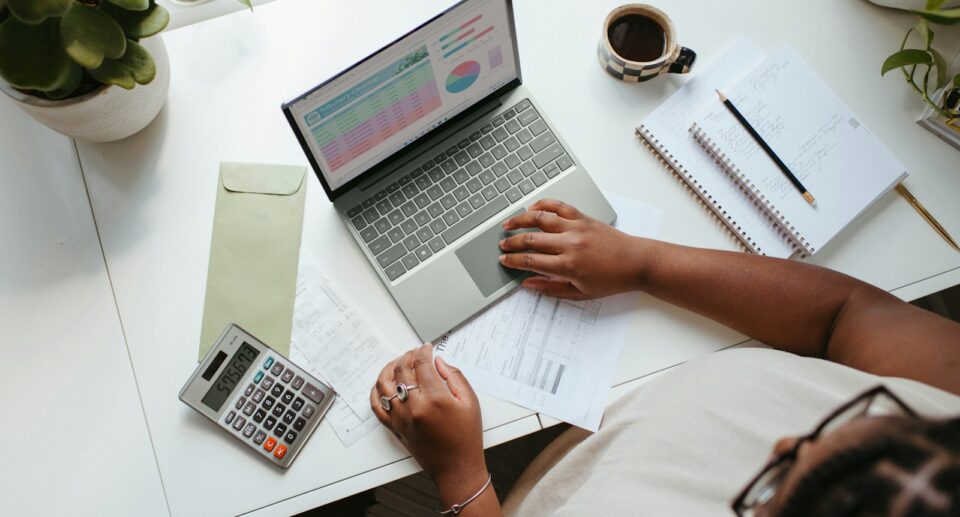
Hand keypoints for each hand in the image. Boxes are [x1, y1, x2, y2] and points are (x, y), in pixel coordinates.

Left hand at [370, 344, 487, 495]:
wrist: (457, 467)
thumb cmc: (466, 437)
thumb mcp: (470, 402)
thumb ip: (454, 377)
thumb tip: (438, 362)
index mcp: (435, 399)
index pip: (422, 364)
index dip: (423, 351)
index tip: (427, 348)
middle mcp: (414, 407)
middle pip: (402, 371)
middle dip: (408, 356)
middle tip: (415, 353)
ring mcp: (401, 418)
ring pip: (384, 385)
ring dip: (389, 369)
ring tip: (397, 363)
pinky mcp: (395, 427)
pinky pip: (377, 406)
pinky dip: (376, 392)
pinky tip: (383, 384)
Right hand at [499, 199, 642, 298]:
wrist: (636, 263)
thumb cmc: (611, 280)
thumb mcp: (580, 293)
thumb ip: (551, 289)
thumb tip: (528, 283)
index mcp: (568, 266)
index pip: (531, 261)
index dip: (513, 260)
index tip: (504, 260)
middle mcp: (570, 244)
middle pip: (531, 239)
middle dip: (512, 242)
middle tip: (502, 245)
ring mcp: (576, 228)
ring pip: (540, 219)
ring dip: (520, 220)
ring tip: (508, 223)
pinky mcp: (584, 218)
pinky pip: (559, 206)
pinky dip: (544, 204)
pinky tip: (532, 208)